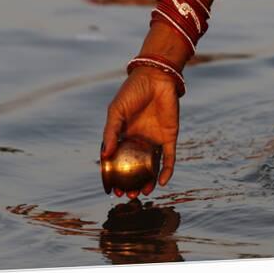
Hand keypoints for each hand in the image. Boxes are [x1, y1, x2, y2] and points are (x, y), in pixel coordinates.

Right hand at [102, 65, 179, 198]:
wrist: (156, 78)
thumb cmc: (132, 92)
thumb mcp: (116, 111)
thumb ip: (111, 132)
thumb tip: (105, 155)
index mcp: (122, 135)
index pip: (117, 160)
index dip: (113, 175)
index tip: (112, 188)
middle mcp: (137, 141)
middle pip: (134, 167)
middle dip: (130, 183)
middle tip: (127, 195)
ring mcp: (153, 140)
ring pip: (151, 167)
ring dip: (148, 181)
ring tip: (142, 193)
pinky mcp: (168, 138)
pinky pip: (168, 159)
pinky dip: (166, 171)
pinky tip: (162, 182)